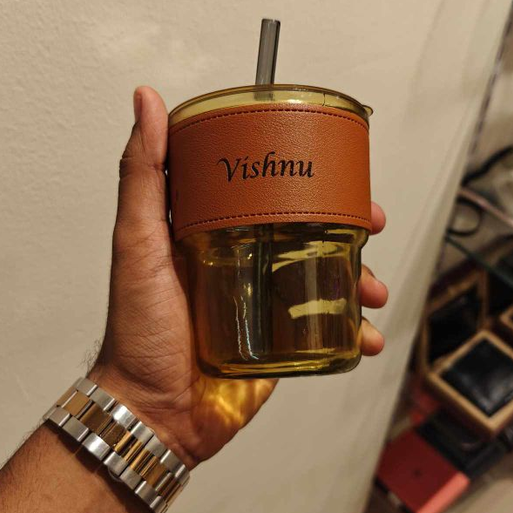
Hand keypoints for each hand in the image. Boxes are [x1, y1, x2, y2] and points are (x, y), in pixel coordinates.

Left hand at [90, 87, 388, 468]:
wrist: (154, 413)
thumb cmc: (138, 330)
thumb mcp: (138, 242)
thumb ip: (142, 175)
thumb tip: (146, 99)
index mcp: (218, 231)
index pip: (270, 190)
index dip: (307, 175)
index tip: (334, 164)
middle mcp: (246, 261)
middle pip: (310, 230)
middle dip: (350, 225)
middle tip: (371, 223)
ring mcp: (267, 303)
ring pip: (329, 278)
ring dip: (363, 278)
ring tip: (375, 288)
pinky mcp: (281, 344)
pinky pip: (329, 330)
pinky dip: (357, 331)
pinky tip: (366, 336)